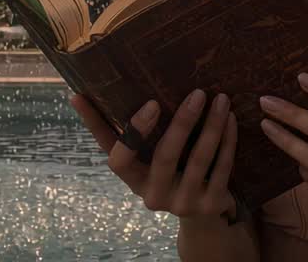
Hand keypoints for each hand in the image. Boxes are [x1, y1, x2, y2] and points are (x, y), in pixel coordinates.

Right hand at [70, 89, 239, 220]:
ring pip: (199, 159)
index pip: (119, 160)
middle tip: (198, 92)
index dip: (132, 133)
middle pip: (166, 156)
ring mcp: (183, 203)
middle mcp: (154, 196)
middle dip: (183, 122)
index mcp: (133, 180)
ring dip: (212, 126)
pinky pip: (222, 168)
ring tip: (220, 98)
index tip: (150, 103)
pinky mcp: (211, 205)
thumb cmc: (164, 172)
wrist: (200, 216)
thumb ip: (117, 132)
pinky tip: (231, 119)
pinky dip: (228, 140)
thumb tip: (76, 95)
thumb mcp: (140, 159)